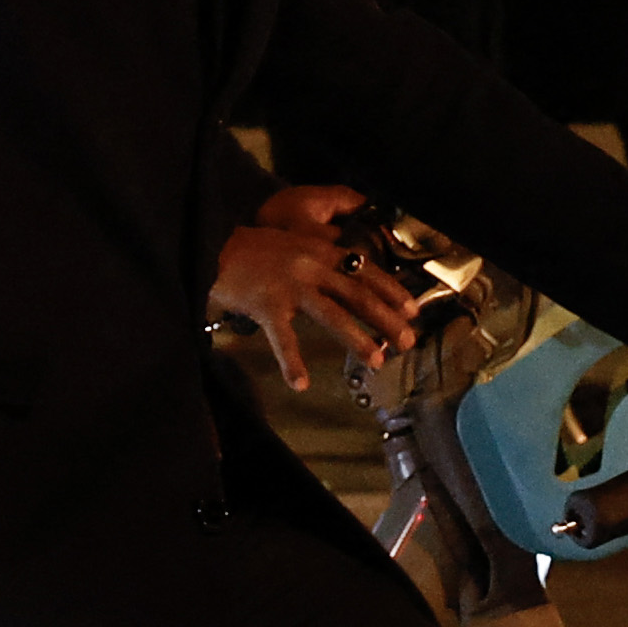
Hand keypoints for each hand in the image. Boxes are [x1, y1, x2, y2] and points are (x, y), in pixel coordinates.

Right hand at [212, 210, 421, 387]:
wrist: (215, 245)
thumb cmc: (255, 249)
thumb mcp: (297, 243)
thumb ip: (323, 256)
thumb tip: (353, 273)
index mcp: (322, 251)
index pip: (367, 271)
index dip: (392, 290)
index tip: (413, 310)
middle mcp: (312, 266)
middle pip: (358, 295)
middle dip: (386, 319)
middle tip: (408, 341)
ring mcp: (291, 286)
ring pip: (332, 316)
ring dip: (357, 340)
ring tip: (376, 361)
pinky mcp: (267, 305)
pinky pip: (283, 338)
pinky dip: (292, 362)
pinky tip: (301, 383)